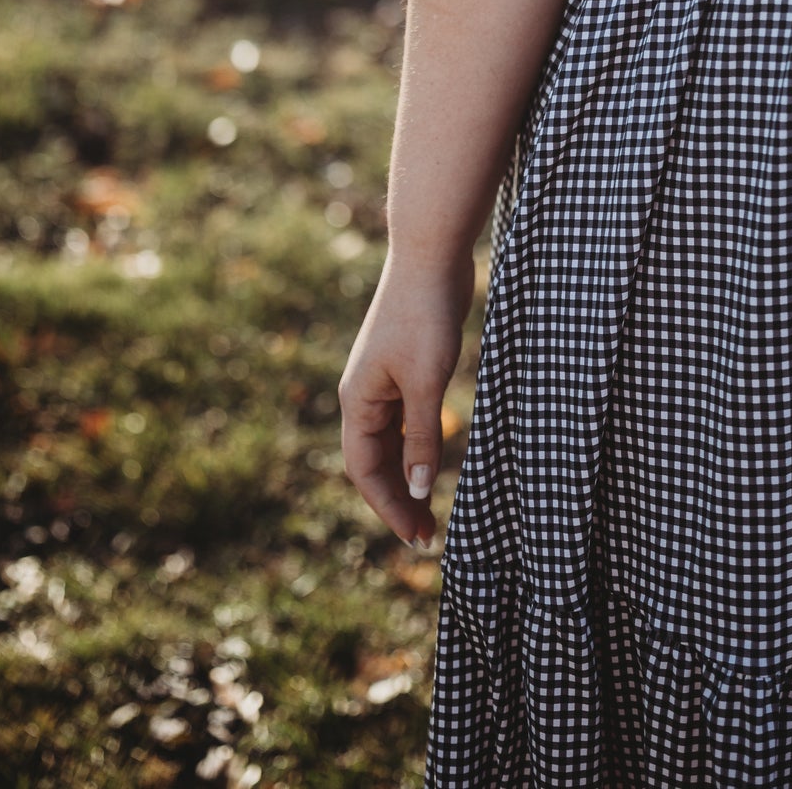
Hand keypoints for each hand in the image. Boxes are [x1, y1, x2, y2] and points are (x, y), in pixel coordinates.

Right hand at [339, 251, 474, 547]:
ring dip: (406, 475)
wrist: (431, 255)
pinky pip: (403, 419)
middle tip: (426, 535)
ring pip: (388, 442)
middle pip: (373, 460)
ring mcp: (383, 379)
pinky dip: (416, 445)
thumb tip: (417, 490)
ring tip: (430, 509)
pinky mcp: (405, 366)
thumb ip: (421, 436)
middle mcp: (364, 393)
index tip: (416, 537)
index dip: (388, 506)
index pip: (364, 469)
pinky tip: (434, 460)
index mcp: (358, 399)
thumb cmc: (425, 315)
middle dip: (396, 499)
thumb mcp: (426, 381)